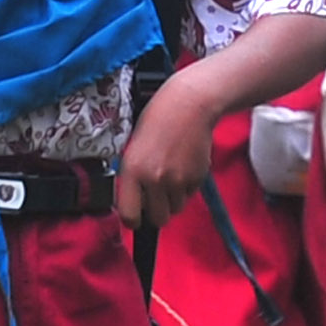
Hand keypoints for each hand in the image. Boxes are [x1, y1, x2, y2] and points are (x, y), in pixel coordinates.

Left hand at [115, 71, 223, 231]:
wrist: (189, 105)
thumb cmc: (158, 121)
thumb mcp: (133, 148)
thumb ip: (133, 176)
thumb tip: (135, 202)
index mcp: (133, 170)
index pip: (129, 215)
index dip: (132, 219)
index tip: (134, 216)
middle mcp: (155, 179)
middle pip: (158, 219)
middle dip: (157, 211)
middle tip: (156, 196)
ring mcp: (178, 180)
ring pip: (176, 208)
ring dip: (173, 199)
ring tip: (170, 175)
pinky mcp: (197, 178)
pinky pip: (189, 195)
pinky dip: (186, 187)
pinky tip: (183, 166)